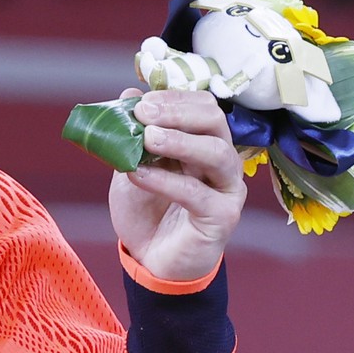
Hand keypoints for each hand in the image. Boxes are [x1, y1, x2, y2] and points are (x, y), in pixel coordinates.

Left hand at [109, 88, 245, 281]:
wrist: (149, 259)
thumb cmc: (146, 209)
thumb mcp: (131, 165)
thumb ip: (131, 134)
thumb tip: (127, 93)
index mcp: (202, 142)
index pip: (201, 106)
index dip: (173, 99)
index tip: (141, 102)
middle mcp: (221, 160)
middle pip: (215, 121)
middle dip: (178, 112)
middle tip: (144, 114)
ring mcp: (226, 188)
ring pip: (217, 153)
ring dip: (180, 141)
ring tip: (147, 139)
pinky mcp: (222, 216)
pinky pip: (197, 193)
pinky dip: (165, 180)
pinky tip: (138, 174)